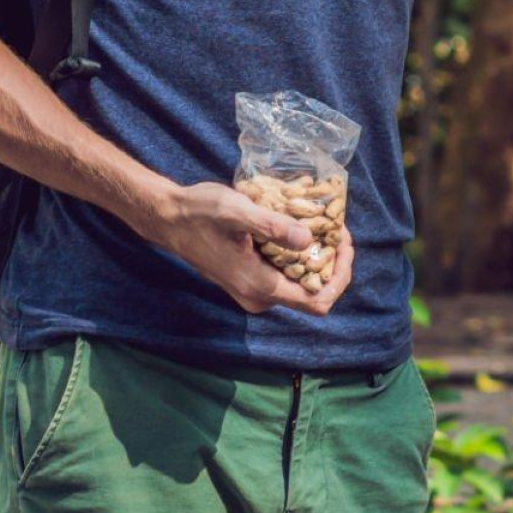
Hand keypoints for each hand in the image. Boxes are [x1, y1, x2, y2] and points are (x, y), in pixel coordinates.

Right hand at [137, 181, 348, 316]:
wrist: (169, 218)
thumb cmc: (200, 213)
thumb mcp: (239, 212)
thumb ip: (274, 227)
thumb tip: (309, 240)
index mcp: (260, 286)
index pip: (318, 300)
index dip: (340, 275)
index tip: (343, 242)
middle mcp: (259, 297)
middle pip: (314, 292)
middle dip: (332, 261)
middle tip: (335, 226)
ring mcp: (253, 290)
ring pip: (300, 282)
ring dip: (317, 256)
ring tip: (321, 223)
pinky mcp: (249, 279)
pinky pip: (285, 274)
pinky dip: (298, 254)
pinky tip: (299, 227)